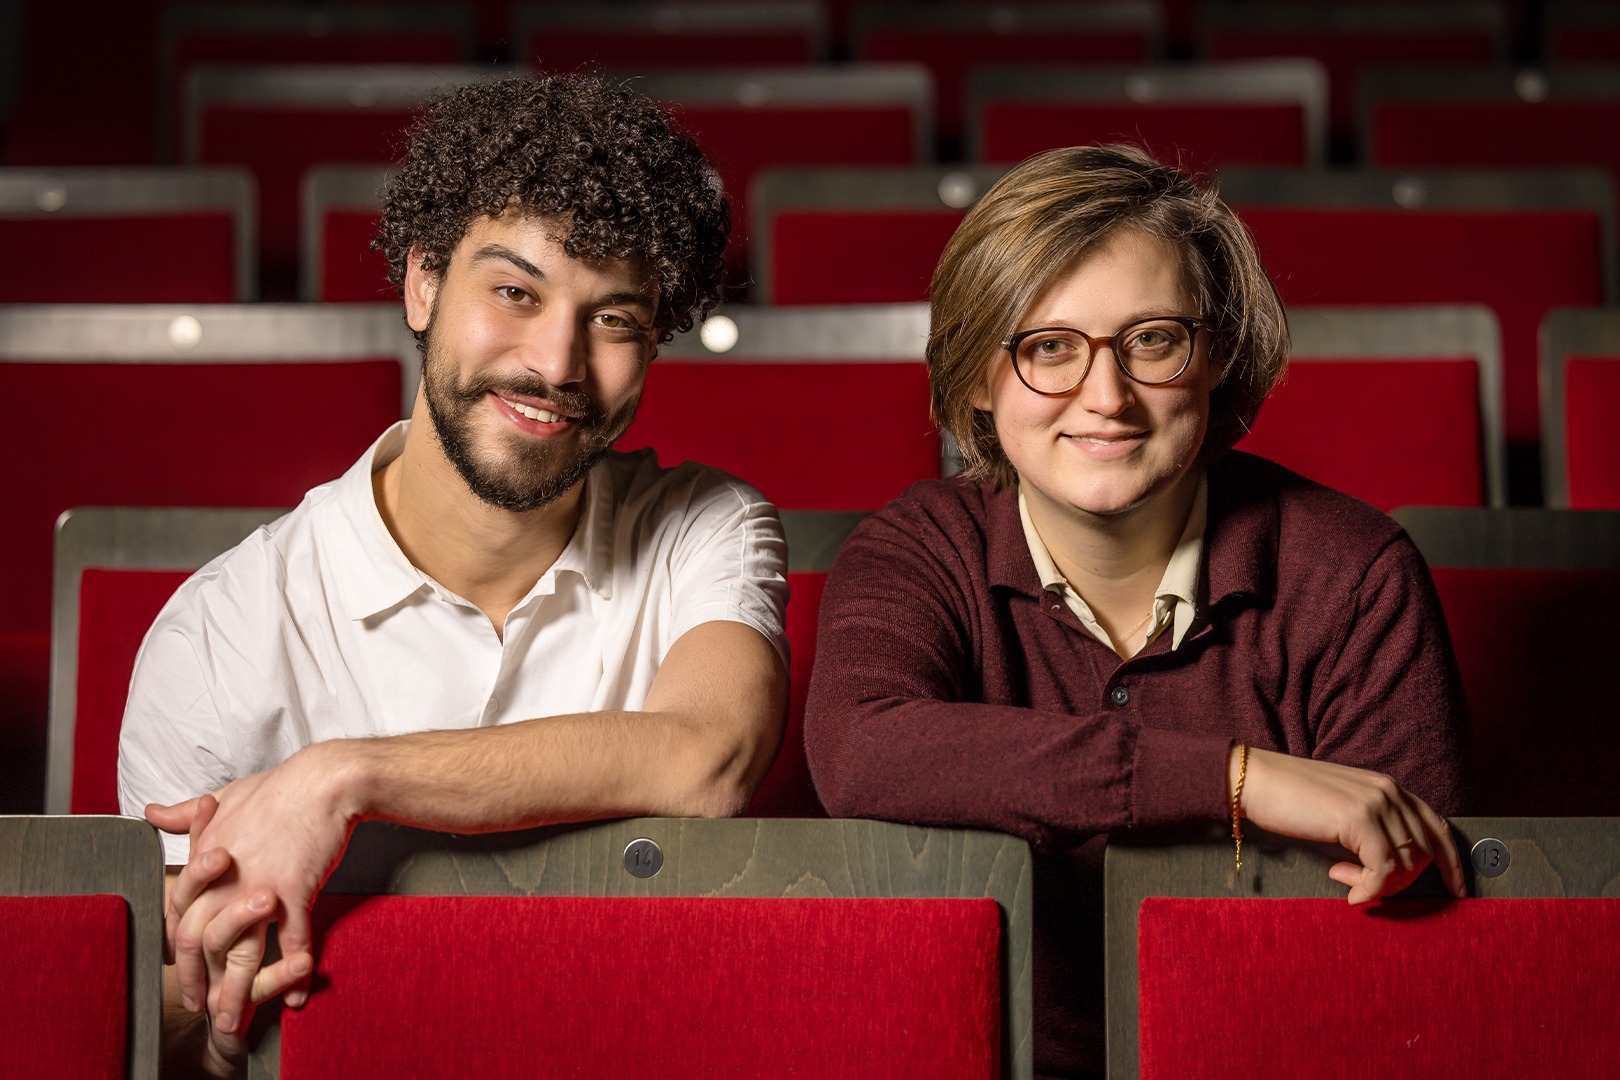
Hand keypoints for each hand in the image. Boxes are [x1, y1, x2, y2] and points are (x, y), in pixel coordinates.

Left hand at [148, 743, 357, 1031]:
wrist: (324, 782)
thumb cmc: (278, 789)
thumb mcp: (226, 797)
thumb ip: (188, 814)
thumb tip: (152, 812)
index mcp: (205, 860)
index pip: (179, 916)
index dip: (178, 952)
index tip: (184, 973)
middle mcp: (224, 879)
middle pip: (199, 942)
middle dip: (197, 982)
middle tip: (202, 1009)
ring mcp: (258, 888)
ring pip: (239, 953)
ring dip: (237, 993)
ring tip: (237, 1021)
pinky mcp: (293, 893)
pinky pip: (292, 944)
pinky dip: (295, 974)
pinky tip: (298, 997)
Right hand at [1234, 746, 1465, 904]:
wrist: (1255, 781)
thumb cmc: (1289, 799)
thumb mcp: (1341, 811)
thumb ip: (1369, 829)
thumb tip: (1384, 869)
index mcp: (1388, 787)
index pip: (1437, 827)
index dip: (1452, 862)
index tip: (1456, 889)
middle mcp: (1390, 791)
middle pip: (1425, 851)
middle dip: (1404, 882)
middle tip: (1364, 888)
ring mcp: (1376, 803)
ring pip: (1407, 863)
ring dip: (1381, 886)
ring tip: (1346, 882)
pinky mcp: (1359, 818)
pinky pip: (1383, 869)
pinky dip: (1370, 888)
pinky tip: (1348, 890)